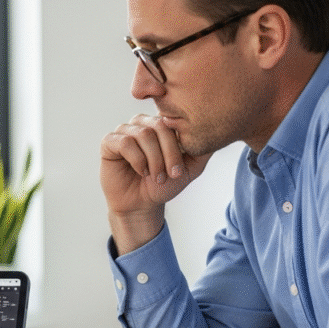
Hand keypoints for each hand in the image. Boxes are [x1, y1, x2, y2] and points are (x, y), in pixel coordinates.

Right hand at [100, 114, 211, 253]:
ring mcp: (124, 131)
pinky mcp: (109, 142)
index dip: (177, 147)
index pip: (173, 122)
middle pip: (158, 126)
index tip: (178, 171)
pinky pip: (124, 142)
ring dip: (152, 160)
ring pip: (143, 135)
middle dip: (167, 154)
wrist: (142, 205)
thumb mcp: (190, 168)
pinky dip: (136, 160)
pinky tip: (140, 171)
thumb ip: (203, 149)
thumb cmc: (163, 184)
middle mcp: (142, 123)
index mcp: (161, 124)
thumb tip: (218, 132)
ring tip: (154, 176)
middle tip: (168, 175)